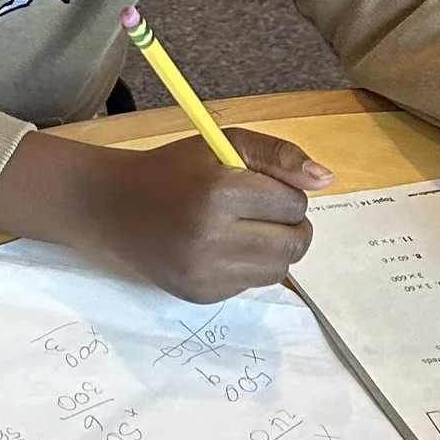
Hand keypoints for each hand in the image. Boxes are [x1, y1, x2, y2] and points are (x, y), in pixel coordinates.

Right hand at [0, 127, 330, 304]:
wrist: (112, 207)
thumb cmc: (174, 170)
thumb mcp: (224, 145)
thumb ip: (277, 155)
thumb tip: (326, 179)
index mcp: (220, 193)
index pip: (294, 204)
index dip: (285, 192)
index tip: (259, 186)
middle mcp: (212, 238)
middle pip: (295, 243)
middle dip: (290, 225)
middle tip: (262, 212)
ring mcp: (205, 272)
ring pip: (279, 269)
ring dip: (273, 248)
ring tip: (242, 230)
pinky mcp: (200, 295)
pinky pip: (251, 285)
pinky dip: (246, 267)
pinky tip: (218, 249)